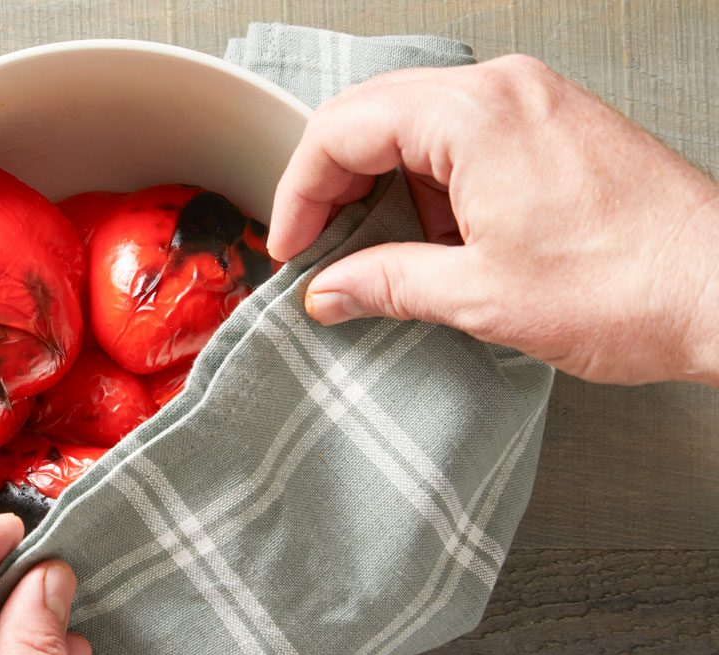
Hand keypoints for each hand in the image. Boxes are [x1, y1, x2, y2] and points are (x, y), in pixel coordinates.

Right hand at [270, 54, 718, 385]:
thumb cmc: (631, 285)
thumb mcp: (481, 295)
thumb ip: (386, 284)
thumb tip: (329, 291)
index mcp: (475, 115)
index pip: (343, 131)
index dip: (300, 193)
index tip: (292, 246)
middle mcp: (505, 91)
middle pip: (373, 117)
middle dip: (333, 184)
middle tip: (318, 248)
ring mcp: (535, 104)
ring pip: (417, 126)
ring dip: (384, 187)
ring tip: (382, 254)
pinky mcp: (555, 130)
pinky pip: (465, 139)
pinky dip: (432, 185)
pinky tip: (436, 240)